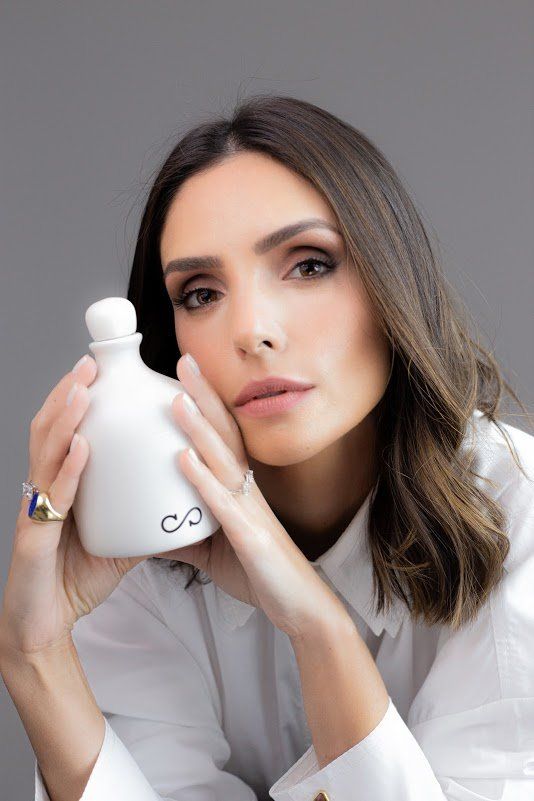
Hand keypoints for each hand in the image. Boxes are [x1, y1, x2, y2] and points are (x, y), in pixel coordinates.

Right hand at [0, 356, 145, 659]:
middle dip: (69, 393)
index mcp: (60, 486)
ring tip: (84, 389)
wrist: (44, 628)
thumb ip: (140, 513)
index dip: (76, 399)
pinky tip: (83, 447)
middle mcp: (43, 491)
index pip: (65, 432)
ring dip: (65, 418)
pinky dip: (68, 470)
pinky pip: (53, 499)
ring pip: (45, 454)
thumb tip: (179, 497)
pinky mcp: (34, 539)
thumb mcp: (117, 538)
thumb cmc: (74, 578)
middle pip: (50, 430)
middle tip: (91, 364)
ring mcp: (36, 512)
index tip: (98, 368)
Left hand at [154, 353, 345, 640]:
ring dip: (199, 428)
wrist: (300, 608)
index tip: (185, 372)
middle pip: (225, 434)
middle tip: (183, 360)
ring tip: (176, 399)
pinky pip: (224, 505)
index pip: (223, 436)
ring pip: (224, 460)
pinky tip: (182, 459)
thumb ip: (183, 534)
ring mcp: (251, 511)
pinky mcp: (251, 538)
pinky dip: (203, 480)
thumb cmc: (261, 573)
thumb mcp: (213, 549)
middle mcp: (248, 491)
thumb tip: (148, 530)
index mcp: (242, 489)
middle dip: (204, 396)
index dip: (206, 403)